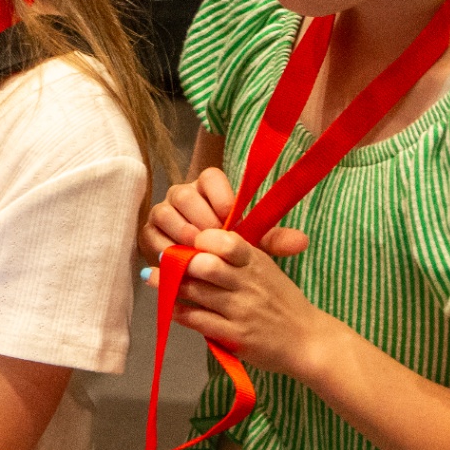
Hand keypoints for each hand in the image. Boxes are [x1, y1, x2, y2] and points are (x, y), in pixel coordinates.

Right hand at [139, 166, 308, 285]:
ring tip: (196, 253)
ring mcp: (162, 213)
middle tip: (213, 241)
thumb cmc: (230, 252)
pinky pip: (149, 235)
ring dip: (180, 233)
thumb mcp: (253, 246)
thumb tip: (301, 242)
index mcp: (209, 189)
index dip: (219, 195)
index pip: (210, 177)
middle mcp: (182, 195)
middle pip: (183, 194)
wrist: (204, 272)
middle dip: (199, 219)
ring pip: (163, 212)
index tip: (231, 217)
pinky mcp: (149, 233)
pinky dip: (162, 248)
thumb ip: (274, 241)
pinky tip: (177, 261)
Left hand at [171, 228, 340, 380]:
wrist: (309, 341)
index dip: (203, 238)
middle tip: (164, 257)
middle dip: (181, 260)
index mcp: (256, 262)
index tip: (189, 239)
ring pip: (196, 291)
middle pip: (206, 265)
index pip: (227, 242)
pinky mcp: (235, 336)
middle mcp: (248, 284)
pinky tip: (171, 306)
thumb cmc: (282, 302)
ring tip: (152, 277)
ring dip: (169, 284)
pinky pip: (197, 320)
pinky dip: (179, 311)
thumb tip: (198, 241)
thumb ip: (238, 256)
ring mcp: (241, 311)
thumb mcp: (266, 270)